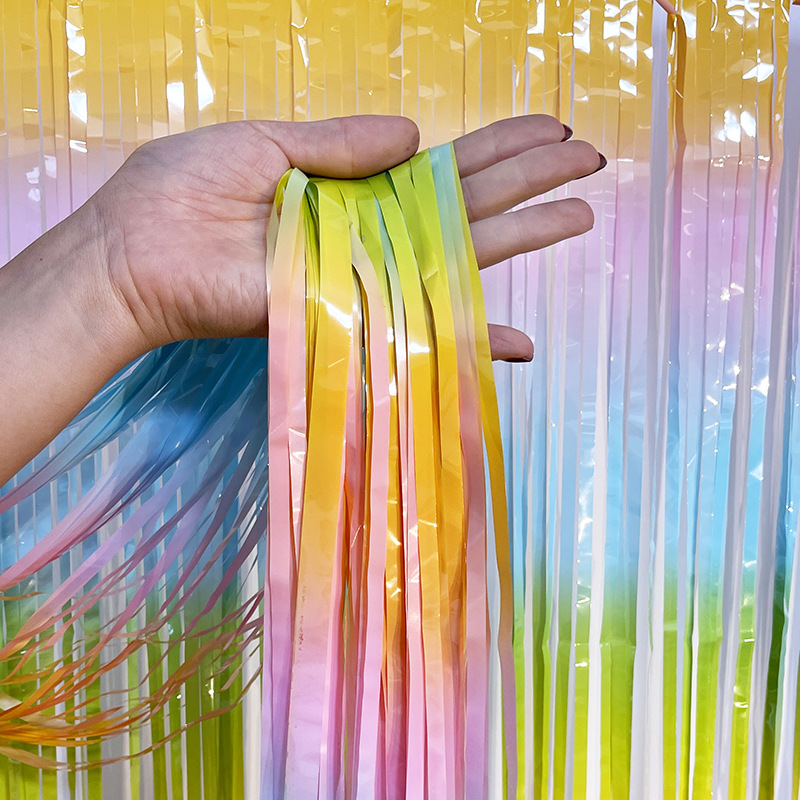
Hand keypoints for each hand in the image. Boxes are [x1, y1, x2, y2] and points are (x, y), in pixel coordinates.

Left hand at [93, 115, 601, 359]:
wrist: (138, 253)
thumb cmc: (184, 192)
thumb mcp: (266, 142)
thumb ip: (340, 142)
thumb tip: (416, 131)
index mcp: (353, 184)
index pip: (442, 163)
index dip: (496, 145)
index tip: (548, 127)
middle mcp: (371, 230)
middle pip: (467, 204)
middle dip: (530, 180)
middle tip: (591, 161)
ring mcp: (366, 275)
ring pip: (460, 253)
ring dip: (523, 235)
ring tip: (581, 215)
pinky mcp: (352, 313)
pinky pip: (422, 322)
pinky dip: (471, 336)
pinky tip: (520, 343)